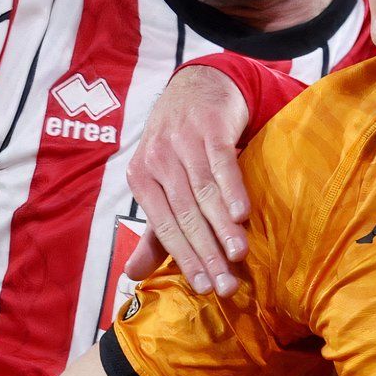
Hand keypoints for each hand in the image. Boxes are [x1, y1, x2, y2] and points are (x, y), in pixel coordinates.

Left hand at [123, 63, 254, 295]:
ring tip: (239, 256)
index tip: (204, 288)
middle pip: (184, 215)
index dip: (184, 259)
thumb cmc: (178, 145)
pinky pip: (220, 163)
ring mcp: (182, 142)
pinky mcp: (208, 128)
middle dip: (207, 253)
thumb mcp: (160, 185)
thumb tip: (132, 276)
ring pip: (203, 193)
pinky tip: (242, 213)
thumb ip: (153, 233)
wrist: (196, 87)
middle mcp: (157, 160)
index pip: (164, 227)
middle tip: (226, 284)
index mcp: (140, 179)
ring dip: (222, 227)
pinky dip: (231, 189)